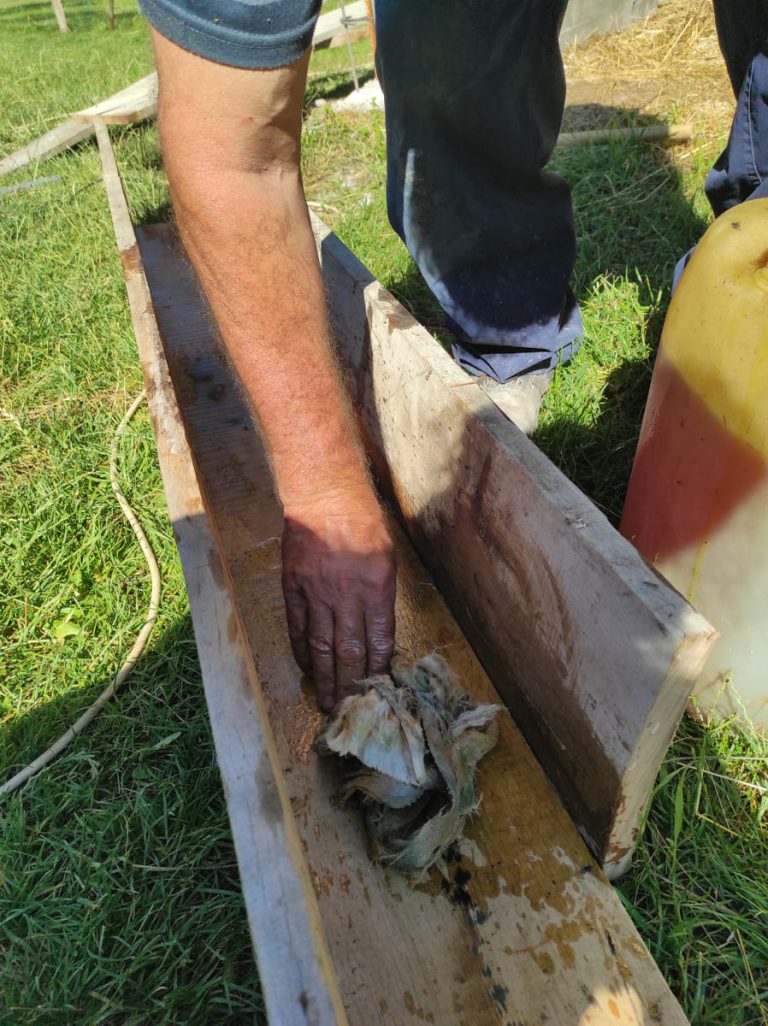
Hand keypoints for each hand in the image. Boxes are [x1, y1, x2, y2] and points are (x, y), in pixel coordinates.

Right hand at [281, 486, 395, 710]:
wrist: (323, 494)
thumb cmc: (363, 520)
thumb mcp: (386, 556)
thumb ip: (381, 597)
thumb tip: (378, 636)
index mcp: (375, 587)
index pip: (378, 641)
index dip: (378, 670)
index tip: (379, 690)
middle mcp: (345, 595)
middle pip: (349, 652)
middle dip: (350, 685)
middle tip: (350, 711)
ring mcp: (315, 593)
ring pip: (321, 647)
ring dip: (325, 678)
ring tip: (327, 702)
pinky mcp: (293, 589)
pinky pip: (297, 629)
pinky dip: (302, 653)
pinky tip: (308, 670)